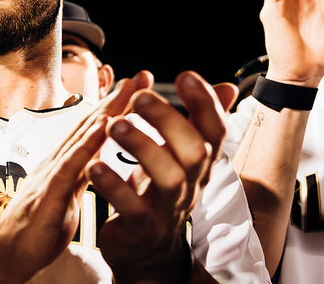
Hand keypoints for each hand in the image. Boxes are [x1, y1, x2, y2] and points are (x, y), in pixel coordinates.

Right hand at [0, 72, 151, 282]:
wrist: (7, 256)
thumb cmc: (35, 232)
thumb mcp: (66, 199)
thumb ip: (78, 177)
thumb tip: (93, 161)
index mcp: (62, 165)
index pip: (92, 130)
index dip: (115, 108)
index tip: (138, 88)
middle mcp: (56, 162)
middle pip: (90, 124)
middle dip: (117, 99)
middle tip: (142, 76)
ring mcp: (51, 175)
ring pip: (82, 136)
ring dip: (107, 111)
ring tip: (131, 90)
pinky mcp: (49, 194)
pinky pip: (71, 165)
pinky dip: (88, 143)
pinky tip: (104, 127)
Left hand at [92, 71, 236, 282]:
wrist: (143, 249)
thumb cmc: (158, 191)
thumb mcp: (180, 155)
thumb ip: (199, 120)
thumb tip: (228, 87)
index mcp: (199, 164)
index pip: (215, 131)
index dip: (206, 103)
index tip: (185, 76)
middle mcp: (190, 184)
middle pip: (195, 151)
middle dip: (170, 120)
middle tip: (140, 98)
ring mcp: (168, 208)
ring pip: (170, 178)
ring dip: (143, 147)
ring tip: (114, 125)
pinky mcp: (142, 228)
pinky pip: (133, 208)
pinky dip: (114, 185)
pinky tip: (95, 165)